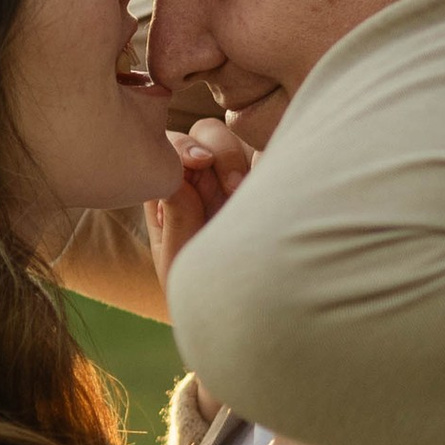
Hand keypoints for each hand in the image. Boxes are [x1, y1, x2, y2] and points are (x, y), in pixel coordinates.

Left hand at [143, 114, 256, 290]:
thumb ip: (176, 218)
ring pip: (241, 139)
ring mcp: (237, 177)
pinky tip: (271, 187)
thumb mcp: (178, 258)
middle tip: (231, 187)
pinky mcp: (268, 182)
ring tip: (246, 194)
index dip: (183, 146)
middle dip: (218, 151)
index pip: (172, 145)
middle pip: (208, 133)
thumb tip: (178, 176)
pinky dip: (272, 160)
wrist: (235, 311)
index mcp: (173, 187)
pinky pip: (272, 155)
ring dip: (244, 160)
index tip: (197, 163)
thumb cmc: (198, 287)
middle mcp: (204, 175)